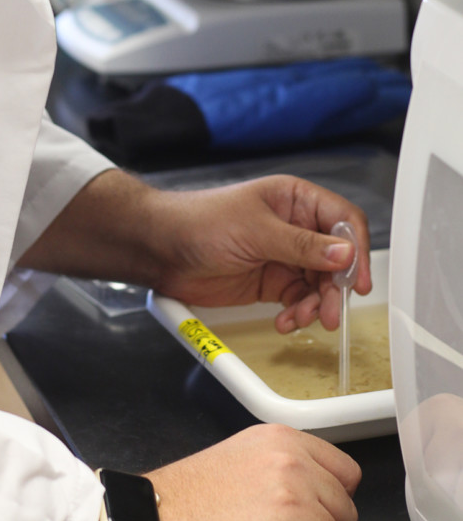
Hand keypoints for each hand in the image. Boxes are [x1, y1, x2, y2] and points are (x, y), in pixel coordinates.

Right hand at [143, 425, 359, 520]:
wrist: (158, 520)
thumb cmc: (190, 498)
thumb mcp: (243, 458)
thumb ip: (285, 466)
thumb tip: (320, 494)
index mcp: (282, 439)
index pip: (346, 472)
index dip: (331, 498)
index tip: (318, 510)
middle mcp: (293, 462)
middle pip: (346, 509)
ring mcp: (295, 497)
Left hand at [152, 174, 370, 332]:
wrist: (162, 249)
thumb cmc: (200, 222)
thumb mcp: (256, 230)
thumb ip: (301, 244)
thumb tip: (344, 253)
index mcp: (295, 199)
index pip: (342, 221)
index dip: (356, 249)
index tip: (358, 279)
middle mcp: (294, 226)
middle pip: (336, 259)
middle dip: (335, 287)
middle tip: (331, 311)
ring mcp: (284, 255)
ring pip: (320, 284)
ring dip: (317, 305)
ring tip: (305, 319)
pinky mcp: (272, 281)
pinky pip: (299, 300)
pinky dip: (299, 313)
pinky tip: (287, 321)